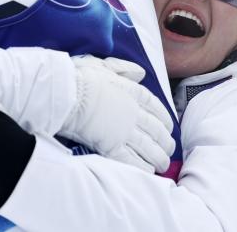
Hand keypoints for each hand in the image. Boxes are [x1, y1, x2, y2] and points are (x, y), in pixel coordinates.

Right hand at [59, 55, 174, 173]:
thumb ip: (123, 69)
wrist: (66, 94)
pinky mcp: (112, 146)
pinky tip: (148, 171)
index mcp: (132, 92)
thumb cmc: (80, 78)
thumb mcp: (103, 65)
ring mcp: (124, 130)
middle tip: (169, 149)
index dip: (164, 118)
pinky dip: (142, 167)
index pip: (155, 107)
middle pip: (156, 130)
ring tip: (162, 165)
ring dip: (158, 158)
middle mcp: (132, 112)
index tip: (168, 126)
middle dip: (165, 142)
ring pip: (149, 147)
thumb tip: (140, 72)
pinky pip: (132, 160)